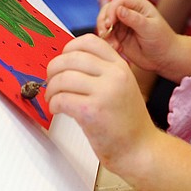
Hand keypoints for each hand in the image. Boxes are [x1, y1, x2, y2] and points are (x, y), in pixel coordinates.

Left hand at [46, 33, 158, 171]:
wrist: (140, 148)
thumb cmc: (128, 122)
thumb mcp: (122, 85)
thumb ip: (102, 71)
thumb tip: (69, 63)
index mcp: (120, 65)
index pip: (89, 42)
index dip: (69, 48)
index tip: (63, 59)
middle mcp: (114, 75)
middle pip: (71, 58)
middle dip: (54, 68)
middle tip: (51, 80)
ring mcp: (104, 92)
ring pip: (63, 78)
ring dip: (51, 88)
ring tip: (53, 97)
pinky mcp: (92, 112)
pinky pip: (62, 99)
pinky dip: (53, 104)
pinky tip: (57, 108)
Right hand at [97, 0, 178, 74]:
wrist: (164, 58)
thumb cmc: (162, 40)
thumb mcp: (149, 28)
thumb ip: (134, 19)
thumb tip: (119, 9)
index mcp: (138, 5)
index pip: (118, 1)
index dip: (111, 10)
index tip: (110, 24)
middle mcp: (128, 12)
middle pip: (108, 10)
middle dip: (104, 21)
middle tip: (105, 33)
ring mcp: (123, 25)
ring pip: (105, 23)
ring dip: (105, 33)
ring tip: (114, 45)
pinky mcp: (119, 37)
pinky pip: (107, 36)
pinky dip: (108, 42)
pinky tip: (117, 49)